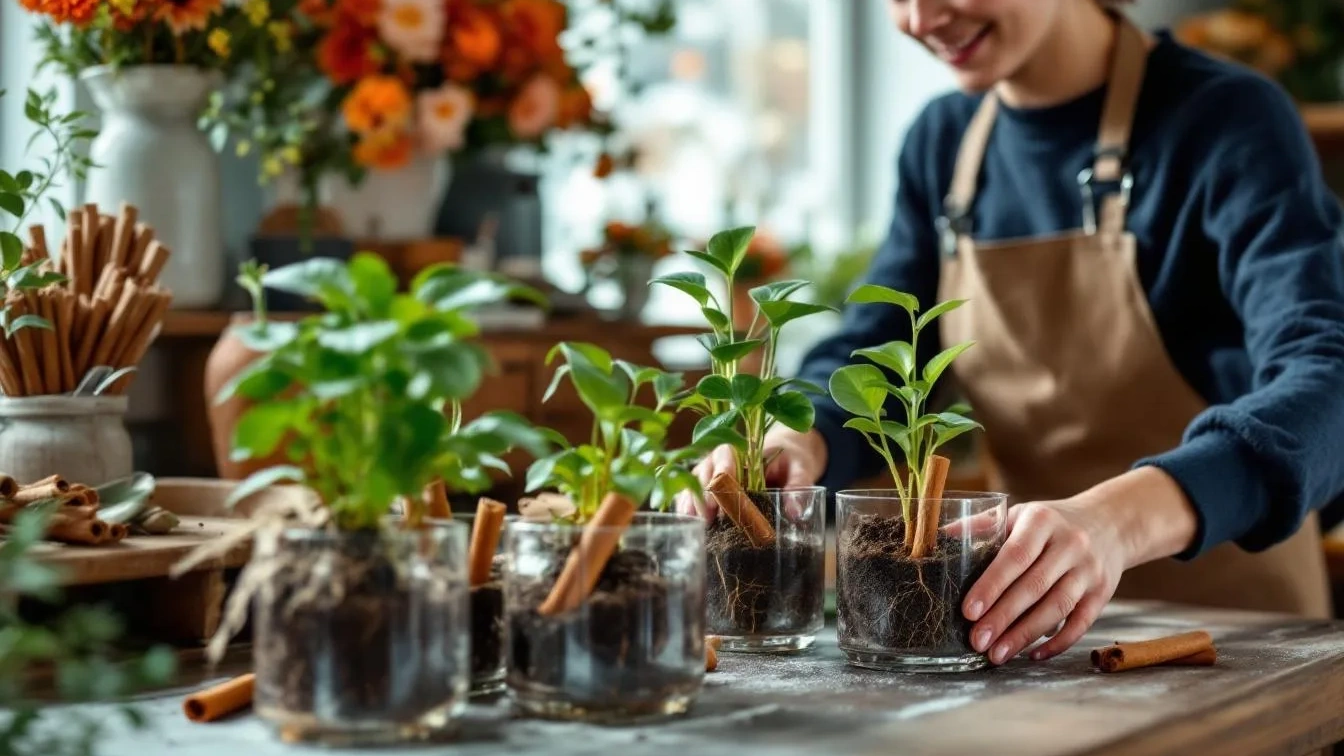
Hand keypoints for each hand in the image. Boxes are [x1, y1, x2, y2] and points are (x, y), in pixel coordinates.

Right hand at [676, 427, 827, 518]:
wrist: (789, 455)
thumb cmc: (793, 459)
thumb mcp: (802, 468)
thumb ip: (798, 486)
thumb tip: (794, 512)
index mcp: (745, 450)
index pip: (725, 454)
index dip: (721, 472)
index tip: (723, 488)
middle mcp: (723, 459)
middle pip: (705, 470)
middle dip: (703, 493)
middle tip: (707, 516)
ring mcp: (714, 473)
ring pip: (694, 481)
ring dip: (691, 500)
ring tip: (692, 521)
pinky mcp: (712, 488)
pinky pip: (692, 492)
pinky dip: (687, 505)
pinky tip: (685, 520)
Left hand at [962, 466, 1198, 664]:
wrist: (1110, 523)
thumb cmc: (1050, 523)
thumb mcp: (1020, 514)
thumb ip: (983, 526)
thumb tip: (939, 538)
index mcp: (1042, 520)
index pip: (1015, 556)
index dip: (991, 585)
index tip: (968, 611)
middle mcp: (1070, 544)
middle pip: (1035, 586)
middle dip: (1003, 617)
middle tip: (977, 641)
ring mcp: (1090, 570)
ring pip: (1057, 608)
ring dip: (1025, 635)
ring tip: (997, 655)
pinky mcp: (1103, 592)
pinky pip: (1081, 623)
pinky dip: (1057, 642)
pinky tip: (1032, 655)